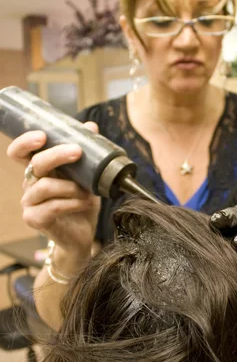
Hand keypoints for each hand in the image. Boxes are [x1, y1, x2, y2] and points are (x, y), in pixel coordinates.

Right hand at [7, 123, 100, 259]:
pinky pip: (52, 206)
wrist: (82, 234)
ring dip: (70, 186)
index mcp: (39, 170)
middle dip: (56, 155)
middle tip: (77, 151)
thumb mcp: (88, 177)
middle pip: (35, 164)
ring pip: (45, 186)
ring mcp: (29, 202)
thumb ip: (88, 154)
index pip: (20, 152)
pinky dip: (72, 203)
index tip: (42, 135)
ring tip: (87, 191)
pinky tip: (85, 202)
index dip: (25, 142)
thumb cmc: (81, 203)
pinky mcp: (34, 219)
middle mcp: (30, 184)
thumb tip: (91, 127)